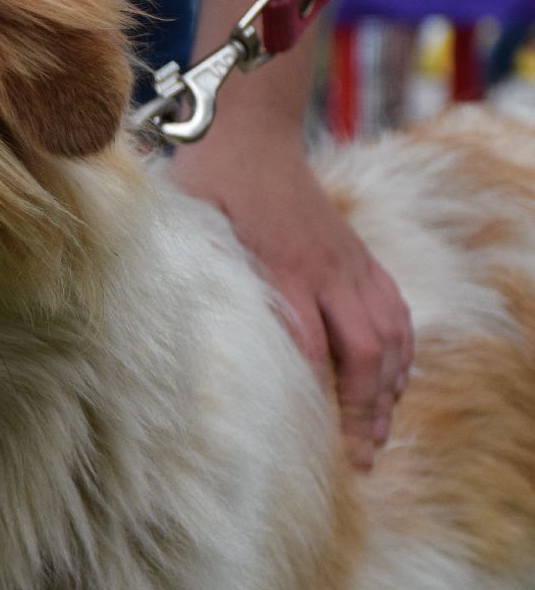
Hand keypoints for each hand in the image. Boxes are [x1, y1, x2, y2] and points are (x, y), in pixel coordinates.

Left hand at [171, 133, 412, 469]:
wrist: (251, 131)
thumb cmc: (209, 183)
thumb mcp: (193, 230)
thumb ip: (202, 278)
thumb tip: (189, 335)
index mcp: (282, 266)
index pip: (310, 344)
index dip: (318, 395)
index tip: (313, 442)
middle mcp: (325, 269)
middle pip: (362, 350)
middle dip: (364, 408)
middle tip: (357, 457)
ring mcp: (348, 261)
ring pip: (388, 336)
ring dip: (388, 389)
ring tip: (378, 435)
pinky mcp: (357, 255)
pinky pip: (394, 310)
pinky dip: (399, 352)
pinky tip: (393, 382)